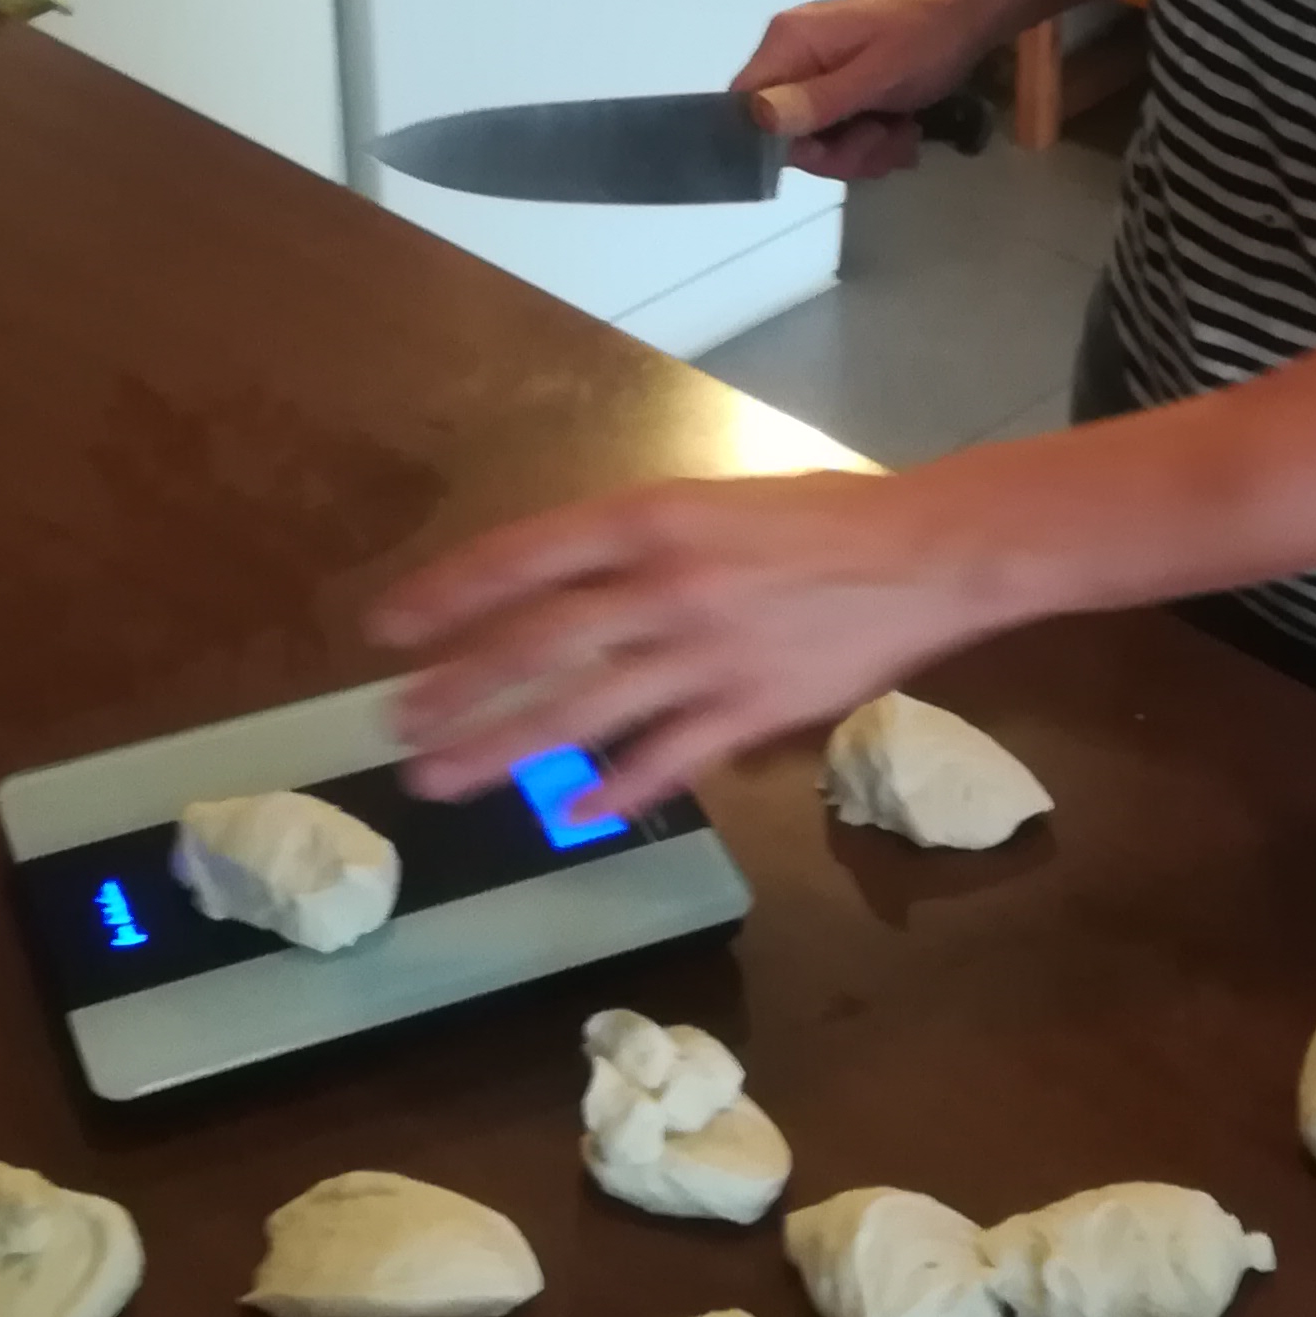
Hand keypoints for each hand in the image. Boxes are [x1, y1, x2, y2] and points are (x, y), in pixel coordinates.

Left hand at [370, 466, 984, 814]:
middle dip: (457, 688)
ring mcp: (707, 651)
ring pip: (582, 709)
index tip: (388, 628)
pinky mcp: (751, 708)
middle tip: (396, 725)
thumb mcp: (713, 505)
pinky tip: (571, 811)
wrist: (927, 552)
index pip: (524, 557)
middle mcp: (667, 581)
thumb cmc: (819, 519)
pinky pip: (666, 757)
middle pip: (537, 642)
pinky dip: (614, 787)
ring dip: (504, 747)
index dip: (448, 593)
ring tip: (443, 777)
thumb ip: (639, 552)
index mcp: (652, 516)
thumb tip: (564, 603)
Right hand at [731, 0, 999, 186]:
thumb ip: (817, 99)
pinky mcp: (841, 80)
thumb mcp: (877, 76)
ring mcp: (817, 66)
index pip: (745, 106)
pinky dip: (872, 139)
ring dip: (863, 150)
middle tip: (881, 141)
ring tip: (901, 134)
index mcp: (789, 42)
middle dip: (837, 151)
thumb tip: (756, 119)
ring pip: (816, 138)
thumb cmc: (927, 40)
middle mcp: (792, 52)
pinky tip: (902, 130)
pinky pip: (839, 127)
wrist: (972, 13)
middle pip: (784, 131)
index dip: (777, 142)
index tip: (827, 148)